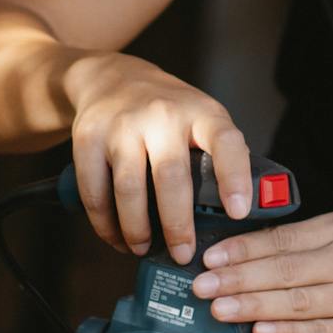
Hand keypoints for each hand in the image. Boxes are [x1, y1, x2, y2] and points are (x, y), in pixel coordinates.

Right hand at [61, 51, 252, 260]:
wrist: (111, 78)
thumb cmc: (168, 110)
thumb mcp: (202, 117)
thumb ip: (220, 155)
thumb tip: (244, 212)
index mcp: (201, 113)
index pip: (226, 142)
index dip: (235, 178)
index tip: (238, 213)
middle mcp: (162, 115)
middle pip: (171, 177)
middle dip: (178, 224)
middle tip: (183, 254)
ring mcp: (122, 125)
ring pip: (129, 189)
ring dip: (137, 229)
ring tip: (144, 249)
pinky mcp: (88, 137)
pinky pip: (94, 191)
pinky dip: (105, 223)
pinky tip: (116, 237)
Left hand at [190, 213, 332, 332]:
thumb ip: (308, 245)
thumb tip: (247, 257)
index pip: (281, 239)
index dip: (241, 250)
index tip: (209, 257)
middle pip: (284, 270)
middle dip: (236, 279)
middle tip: (201, 286)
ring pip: (297, 302)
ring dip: (253, 305)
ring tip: (220, 309)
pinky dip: (287, 332)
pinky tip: (261, 331)